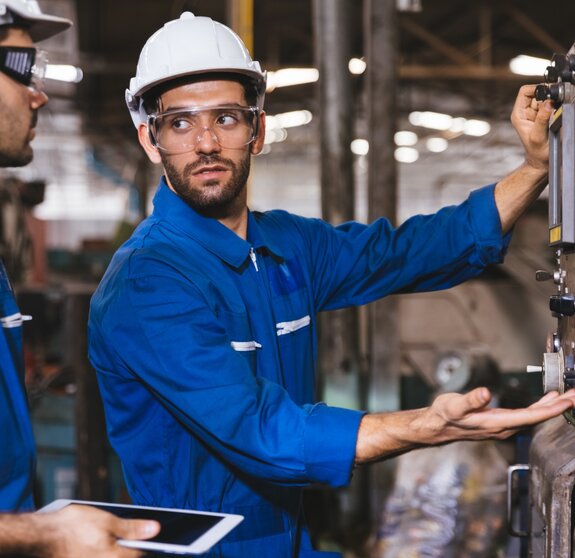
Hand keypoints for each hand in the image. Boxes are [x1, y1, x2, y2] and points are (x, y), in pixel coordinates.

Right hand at [42, 504, 159, 556]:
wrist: (41, 536)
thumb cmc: (72, 527)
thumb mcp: (108, 521)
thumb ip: (133, 529)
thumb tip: (154, 529)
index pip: (140, 554)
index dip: (145, 542)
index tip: (145, 534)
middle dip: (126, 547)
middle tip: (117, 533)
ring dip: (112, 550)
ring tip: (99, 536)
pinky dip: (100, 552)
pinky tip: (93, 544)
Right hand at [355, 388, 574, 463]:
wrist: (435, 428)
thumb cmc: (443, 416)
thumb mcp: (454, 405)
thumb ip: (471, 399)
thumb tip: (485, 393)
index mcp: (496, 423)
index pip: (531, 416)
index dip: (552, 408)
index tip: (569, 400)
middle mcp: (504, 428)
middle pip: (537, 418)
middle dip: (558, 407)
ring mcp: (503, 427)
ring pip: (533, 418)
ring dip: (551, 407)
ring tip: (566, 397)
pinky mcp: (500, 423)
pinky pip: (526, 416)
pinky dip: (539, 407)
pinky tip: (545, 401)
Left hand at [510, 84, 553, 171]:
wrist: (541, 160)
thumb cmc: (537, 152)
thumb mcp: (538, 136)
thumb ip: (542, 119)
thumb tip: (548, 103)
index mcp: (519, 114)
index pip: (525, 91)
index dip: (537, 89)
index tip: (549, 95)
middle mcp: (526, 112)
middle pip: (538, 92)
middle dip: (548, 96)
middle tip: (554, 107)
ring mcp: (536, 113)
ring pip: (547, 97)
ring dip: (554, 102)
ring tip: (553, 117)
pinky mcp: (545, 115)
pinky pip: (552, 104)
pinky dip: (557, 107)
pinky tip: (556, 117)